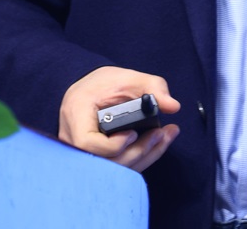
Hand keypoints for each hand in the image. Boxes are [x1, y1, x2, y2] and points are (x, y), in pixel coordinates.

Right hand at [58, 66, 179, 172]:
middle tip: (161, 134)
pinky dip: (140, 159)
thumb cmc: (104, 83)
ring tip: (164, 136)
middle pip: (106, 161)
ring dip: (144, 156)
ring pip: (114, 169)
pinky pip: (117, 168)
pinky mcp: (94, 161)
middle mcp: (73, 139)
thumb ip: (152, 87)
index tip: (132, 133)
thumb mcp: (128, 77)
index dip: (113, 145)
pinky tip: (157, 144)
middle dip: (139, 151)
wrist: (89, 92)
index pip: (88, 143)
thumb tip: (173, 106)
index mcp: (76, 115)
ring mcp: (81, 153)